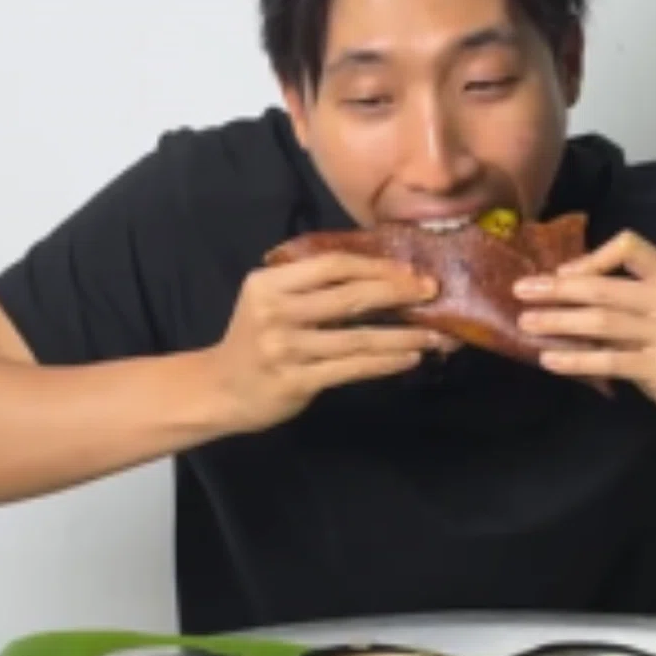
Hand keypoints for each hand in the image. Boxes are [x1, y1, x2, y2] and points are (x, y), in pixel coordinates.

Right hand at [203, 253, 446, 434]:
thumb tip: (379, 277)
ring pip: (357, 337)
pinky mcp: (296, 381)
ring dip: (403, 336)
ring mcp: (285, 349)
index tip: (409, 272)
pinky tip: (409, 358)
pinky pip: (352, 368)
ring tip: (435, 335)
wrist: (220, 390)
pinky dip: (385, 362)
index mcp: (268, 283)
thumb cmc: (255, 341)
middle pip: (349, 297)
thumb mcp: (270, 302)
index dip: (375, 266)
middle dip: (397, 293)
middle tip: (431, 292)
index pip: (331, 265)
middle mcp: (274, 312)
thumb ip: (309, 287)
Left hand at [515, 229, 655, 443]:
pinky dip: (575, 359)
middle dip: (557, 290)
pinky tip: (550, 359)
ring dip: (558, 322)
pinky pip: (610, 361)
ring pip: (603, 322)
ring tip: (526, 324)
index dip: (590, 258)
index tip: (560, 274)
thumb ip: (626, 301)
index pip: (630, 247)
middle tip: (520, 292)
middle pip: (605, 287)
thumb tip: (564, 289)